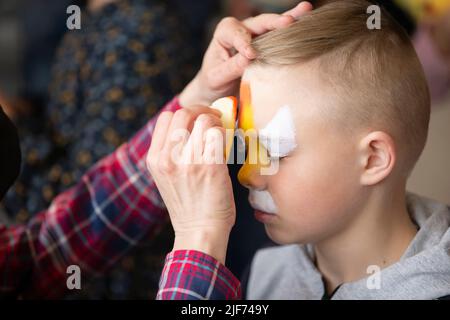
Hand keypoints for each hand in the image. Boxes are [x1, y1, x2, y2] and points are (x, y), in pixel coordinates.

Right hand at [147, 107, 234, 263]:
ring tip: (221, 134)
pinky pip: (218, 134)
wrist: (200, 232)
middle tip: (214, 119)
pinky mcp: (210, 166)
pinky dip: (225, 134)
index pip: (166, 118)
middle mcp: (168, 157)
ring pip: (203, 120)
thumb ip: (172, 152)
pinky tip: (227, 145)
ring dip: (216, 123)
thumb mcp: (167, 177)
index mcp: (155, 159)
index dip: (185, 114)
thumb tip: (193, 128)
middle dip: (202, 111)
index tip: (198, 120)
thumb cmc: (188, 206)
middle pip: (183, 113)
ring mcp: (188, 161)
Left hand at [179, 1, 312, 107]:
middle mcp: (242, 29)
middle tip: (288, 22)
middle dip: (274, 22)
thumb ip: (231, 67)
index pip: (236, 33)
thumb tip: (249, 57)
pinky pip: (281, 35)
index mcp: (225, 33)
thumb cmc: (215, 82)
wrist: (218, 89)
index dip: (244, 42)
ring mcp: (257, 35)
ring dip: (290, 18)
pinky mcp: (268, 44)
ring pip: (273, 25)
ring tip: (305, 9)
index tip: (250, 55)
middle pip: (259, 23)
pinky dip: (294, 27)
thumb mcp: (217, 77)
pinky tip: (307, 18)